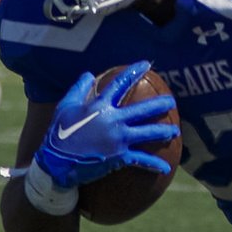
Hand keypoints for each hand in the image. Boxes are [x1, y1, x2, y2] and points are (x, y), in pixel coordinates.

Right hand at [33, 62, 178, 188]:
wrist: (56, 163)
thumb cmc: (59, 133)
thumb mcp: (65, 107)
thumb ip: (78, 89)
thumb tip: (88, 74)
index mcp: (99, 107)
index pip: (120, 84)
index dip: (134, 72)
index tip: (147, 64)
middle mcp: (112, 121)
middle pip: (142, 110)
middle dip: (160, 105)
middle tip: (172, 102)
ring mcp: (118, 139)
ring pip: (148, 133)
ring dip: (164, 132)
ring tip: (175, 131)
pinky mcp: (119, 157)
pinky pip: (141, 160)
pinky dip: (154, 164)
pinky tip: (166, 167)